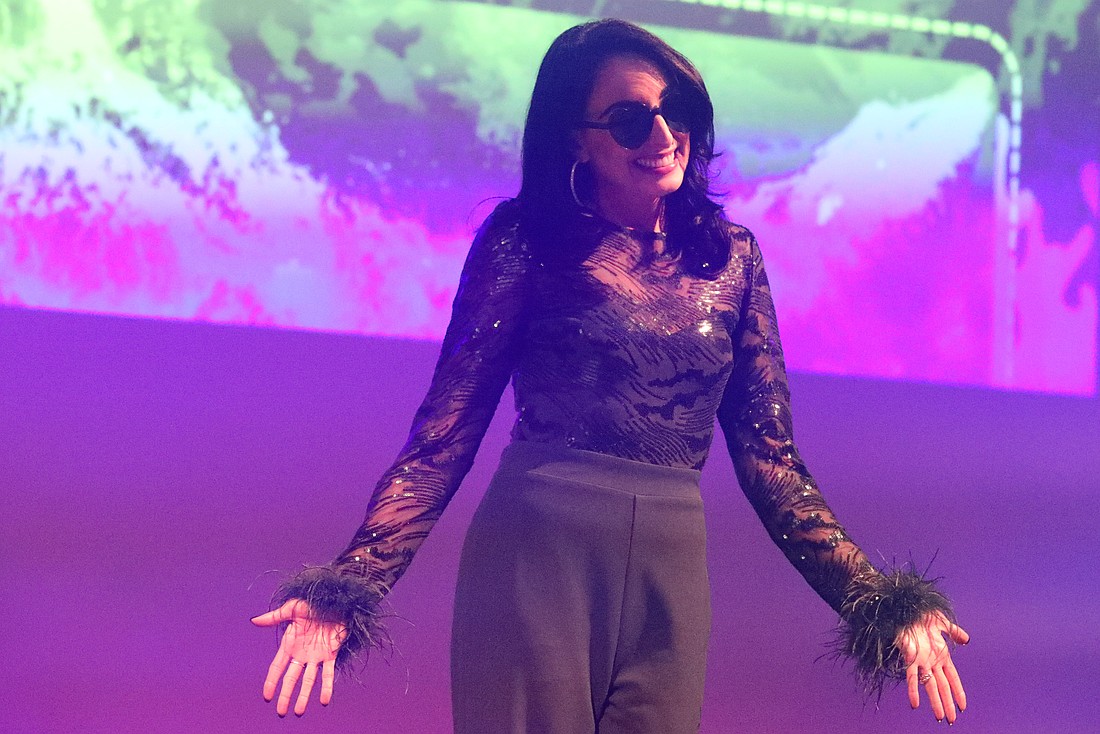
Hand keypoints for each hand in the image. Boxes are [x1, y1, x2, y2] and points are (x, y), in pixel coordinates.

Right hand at [251, 599, 346, 715]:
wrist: (337, 599)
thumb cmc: (314, 601)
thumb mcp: (293, 608)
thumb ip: (275, 617)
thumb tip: (254, 621)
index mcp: (290, 644)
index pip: (277, 667)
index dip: (271, 682)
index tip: (267, 697)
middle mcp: (302, 654)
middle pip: (291, 679)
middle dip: (286, 695)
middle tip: (281, 712)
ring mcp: (317, 656)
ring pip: (308, 680)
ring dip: (304, 696)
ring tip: (299, 712)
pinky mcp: (332, 654)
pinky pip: (328, 674)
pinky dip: (327, 687)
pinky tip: (324, 701)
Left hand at [897, 611, 968, 723]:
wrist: (905, 607)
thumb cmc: (921, 613)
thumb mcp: (941, 622)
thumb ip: (954, 631)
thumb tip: (967, 639)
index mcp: (941, 654)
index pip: (953, 678)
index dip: (958, 692)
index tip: (963, 706)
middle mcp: (932, 661)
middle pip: (943, 686)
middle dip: (948, 703)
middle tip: (951, 720)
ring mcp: (921, 661)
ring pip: (930, 686)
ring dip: (934, 702)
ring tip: (938, 717)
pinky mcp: (909, 658)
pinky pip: (911, 677)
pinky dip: (913, 691)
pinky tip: (914, 704)